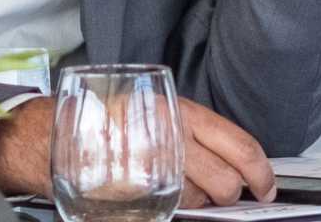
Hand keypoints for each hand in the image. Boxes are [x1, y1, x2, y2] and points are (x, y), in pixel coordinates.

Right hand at [0, 95, 277, 206]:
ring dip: (194, 200)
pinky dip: (169, 207)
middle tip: (219, 193)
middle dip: (228, 194)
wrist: (53, 134)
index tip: (267, 187)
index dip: (262, 174)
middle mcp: (174, 139)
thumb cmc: (109, 120)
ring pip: (199, 199)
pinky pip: (170, 210)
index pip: (243, 147)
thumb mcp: (160, 110)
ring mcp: (154, 168)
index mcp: (185, 113)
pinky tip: (156, 194)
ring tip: (170, 182)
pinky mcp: (135, 193)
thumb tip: (233, 164)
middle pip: (227, 182)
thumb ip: (196, 133)